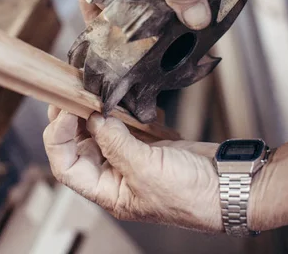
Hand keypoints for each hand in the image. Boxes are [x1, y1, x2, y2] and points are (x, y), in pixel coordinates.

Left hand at [43, 106, 223, 230]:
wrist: (229, 184)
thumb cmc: (191, 195)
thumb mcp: (146, 170)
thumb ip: (115, 143)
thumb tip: (93, 118)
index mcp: (108, 191)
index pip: (66, 166)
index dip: (58, 139)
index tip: (65, 112)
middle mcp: (114, 175)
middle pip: (78, 145)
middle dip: (71, 119)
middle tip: (70, 93)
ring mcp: (130, 157)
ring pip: (98, 131)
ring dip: (94, 111)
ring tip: (91, 92)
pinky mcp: (146, 142)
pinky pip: (122, 123)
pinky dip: (119, 110)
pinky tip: (120, 101)